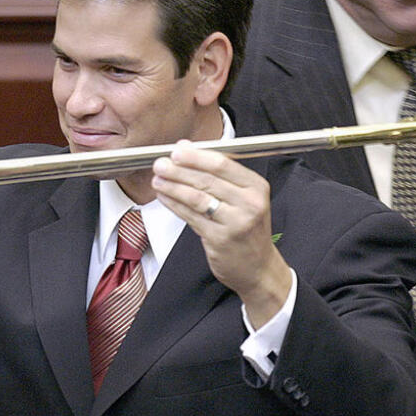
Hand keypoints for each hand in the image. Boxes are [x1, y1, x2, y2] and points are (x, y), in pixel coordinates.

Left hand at [151, 142, 291, 326]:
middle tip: (160, 164)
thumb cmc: (247, 228)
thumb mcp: (243, 197)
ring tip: (157, 179)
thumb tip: (186, 147)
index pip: (223, 164)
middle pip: (207, 180)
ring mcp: (235, 222)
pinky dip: (174, 204)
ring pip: (197, 198)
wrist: (257, 268)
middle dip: (179, 170)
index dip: (196, 156)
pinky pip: (191, 217)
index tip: (177, 151)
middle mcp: (250, 203)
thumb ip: (216, 172)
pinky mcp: (220, 239)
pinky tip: (164, 197)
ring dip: (173, 187)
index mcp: (256, 186)